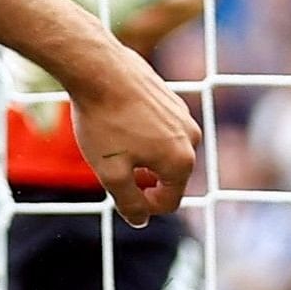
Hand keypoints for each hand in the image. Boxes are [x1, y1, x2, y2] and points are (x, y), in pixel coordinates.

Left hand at [65, 53, 198, 226]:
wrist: (98, 68)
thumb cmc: (103, 121)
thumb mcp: (110, 173)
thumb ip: (128, 203)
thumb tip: (141, 221)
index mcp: (181, 162)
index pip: (167, 203)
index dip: (141, 206)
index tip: (117, 192)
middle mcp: (192, 139)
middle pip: (168, 177)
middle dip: (142, 180)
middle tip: (111, 166)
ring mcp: (183, 116)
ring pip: (164, 152)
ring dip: (142, 157)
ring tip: (112, 144)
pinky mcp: (172, 99)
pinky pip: (161, 130)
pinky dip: (143, 135)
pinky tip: (118, 123)